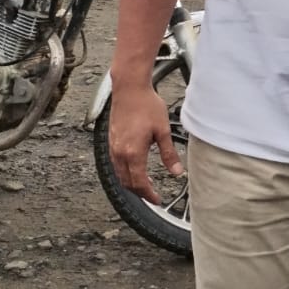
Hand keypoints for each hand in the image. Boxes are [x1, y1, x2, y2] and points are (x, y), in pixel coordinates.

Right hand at [109, 83, 183, 203]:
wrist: (129, 88)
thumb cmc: (146, 105)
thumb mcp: (163, 131)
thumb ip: (169, 154)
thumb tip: (177, 172)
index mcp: (133, 153)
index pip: (139, 183)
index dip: (149, 194)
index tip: (157, 200)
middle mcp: (119, 153)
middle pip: (127, 182)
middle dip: (140, 192)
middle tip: (153, 196)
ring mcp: (113, 147)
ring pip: (120, 174)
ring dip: (132, 183)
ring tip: (146, 185)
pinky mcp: (111, 141)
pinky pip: (115, 164)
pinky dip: (125, 172)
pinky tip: (135, 169)